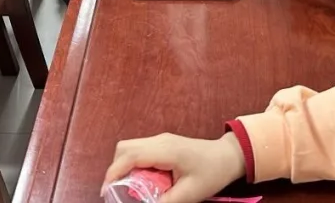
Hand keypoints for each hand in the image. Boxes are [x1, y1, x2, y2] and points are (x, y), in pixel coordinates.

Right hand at [103, 133, 245, 202]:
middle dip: (116, 169)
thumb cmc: (212, 173)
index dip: (113, 172)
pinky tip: (143, 181)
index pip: (130, 156)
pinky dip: (134, 165)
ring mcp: (161, 140)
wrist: (229, 156)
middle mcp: (160, 141)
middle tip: (117, 192)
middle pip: (125, 148)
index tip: (105, 192)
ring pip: (130, 147)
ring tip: (130, 189)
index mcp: (166, 150)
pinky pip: (140, 150)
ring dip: (125, 167)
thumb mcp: (189, 194)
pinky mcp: (164, 143)